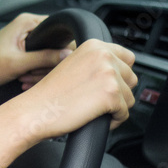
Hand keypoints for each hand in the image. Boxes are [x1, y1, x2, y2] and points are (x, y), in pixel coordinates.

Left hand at [0, 13, 73, 93]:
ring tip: (25, 78)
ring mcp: (26, 38)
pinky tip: (24, 81)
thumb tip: (69, 55)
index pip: (60, 31)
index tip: (56, 64)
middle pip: (56, 45)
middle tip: (31, 74)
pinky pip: (39, 61)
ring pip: (48, 56)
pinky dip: (35, 73)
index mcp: (27, 22)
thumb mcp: (17, 64)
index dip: (63, 49)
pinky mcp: (23, 50)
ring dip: (40, 71)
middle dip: (47, 65)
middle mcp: (27, 26)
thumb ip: (44, 58)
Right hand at [10, 38, 137, 142]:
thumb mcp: (73, 65)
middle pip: (131, 78)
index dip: (120, 74)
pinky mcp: (111, 94)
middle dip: (119, 92)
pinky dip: (113, 121)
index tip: (107, 84)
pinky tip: (93, 117)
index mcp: (94, 45)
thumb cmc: (49, 94)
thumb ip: (96, 63)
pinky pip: (125, 113)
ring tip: (92, 109)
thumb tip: (120, 71)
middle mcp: (103, 55)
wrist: (35, 110)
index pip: (128, 58)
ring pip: (130, 97)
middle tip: (96, 100)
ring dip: (115, 108)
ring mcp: (109, 74)